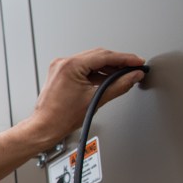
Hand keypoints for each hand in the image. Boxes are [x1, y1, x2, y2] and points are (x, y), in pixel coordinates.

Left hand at [29, 48, 146, 149]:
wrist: (45, 127)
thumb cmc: (62, 117)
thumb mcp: (96, 99)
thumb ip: (119, 85)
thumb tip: (133, 76)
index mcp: (70, 66)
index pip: (104, 56)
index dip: (125, 58)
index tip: (137, 62)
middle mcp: (63, 63)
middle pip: (98, 56)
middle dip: (118, 62)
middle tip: (134, 68)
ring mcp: (60, 67)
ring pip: (91, 61)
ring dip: (108, 67)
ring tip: (123, 75)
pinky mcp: (60, 73)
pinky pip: (83, 68)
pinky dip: (96, 72)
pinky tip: (107, 79)